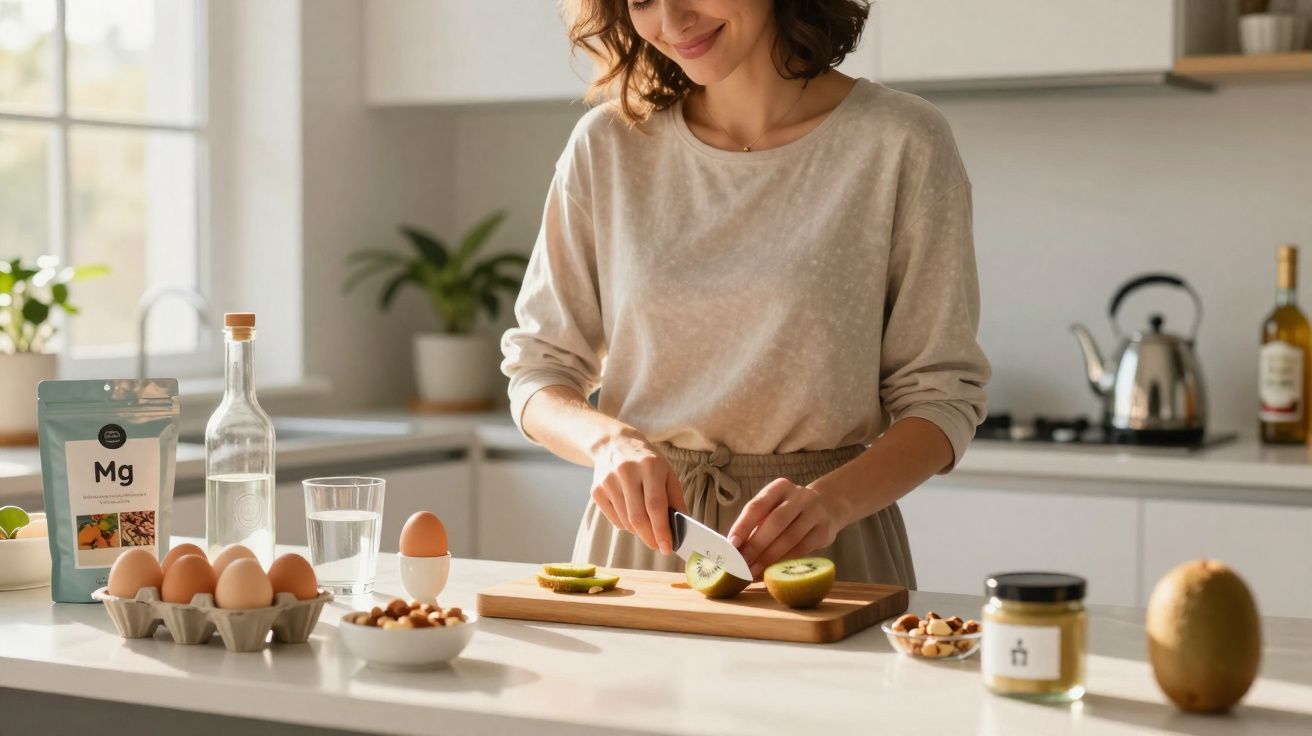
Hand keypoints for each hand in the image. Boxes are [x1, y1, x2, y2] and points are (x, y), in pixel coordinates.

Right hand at [590, 431, 688, 554]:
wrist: (614, 443)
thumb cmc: (647, 461)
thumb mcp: (667, 472)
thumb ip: (676, 498)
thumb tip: (680, 527)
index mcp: (649, 466)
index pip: (655, 505)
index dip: (661, 530)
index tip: (667, 548)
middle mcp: (626, 472)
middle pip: (638, 517)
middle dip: (650, 537)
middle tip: (658, 546)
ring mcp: (608, 482)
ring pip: (626, 521)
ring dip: (639, 531)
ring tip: (646, 524)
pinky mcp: (596, 491)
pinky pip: (614, 519)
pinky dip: (625, 525)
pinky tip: (630, 515)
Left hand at [728, 478, 842, 578]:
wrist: (827, 507)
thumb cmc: (789, 512)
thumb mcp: (773, 509)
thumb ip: (755, 525)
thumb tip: (734, 550)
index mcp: (780, 487)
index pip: (757, 506)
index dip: (743, 526)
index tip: (732, 545)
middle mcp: (799, 496)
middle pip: (775, 522)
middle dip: (756, 546)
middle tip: (741, 564)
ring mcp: (815, 512)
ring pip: (790, 538)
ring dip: (769, 558)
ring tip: (753, 572)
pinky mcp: (824, 531)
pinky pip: (803, 549)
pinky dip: (785, 562)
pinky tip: (772, 572)